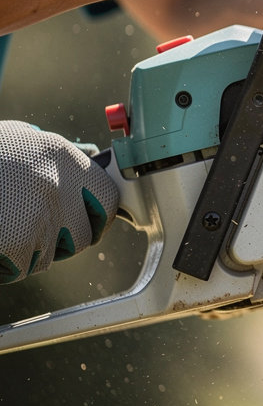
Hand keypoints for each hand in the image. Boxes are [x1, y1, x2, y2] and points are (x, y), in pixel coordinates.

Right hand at [0, 121, 118, 282]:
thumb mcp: (17, 138)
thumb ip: (56, 151)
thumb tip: (91, 155)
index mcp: (59, 153)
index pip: (108, 196)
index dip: (97, 214)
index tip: (87, 220)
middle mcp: (58, 183)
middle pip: (85, 234)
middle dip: (65, 240)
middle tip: (35, 232)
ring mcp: (39, 214)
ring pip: (49, 255)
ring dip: (28, 252)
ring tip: (2, 226)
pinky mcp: (17, 241)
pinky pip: (21, 267)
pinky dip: (4, 264)